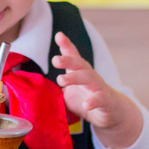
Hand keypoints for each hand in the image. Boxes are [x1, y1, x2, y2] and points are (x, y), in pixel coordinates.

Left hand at [52, 32, 142, 148]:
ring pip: (89, 78)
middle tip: (55, 60)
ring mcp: (99, 87)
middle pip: (80, 64)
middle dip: (68, 60)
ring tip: (61, 80)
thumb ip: (55, 90)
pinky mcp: (106, 101)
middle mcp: (90, 76)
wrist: (112, 113)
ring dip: (74, 78)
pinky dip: (93, 101)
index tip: (59, 35)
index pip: (73, 56)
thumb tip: (36, 90)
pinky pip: (100, 99)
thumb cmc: (88, 100)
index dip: (66, 45)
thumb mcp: (69, 94)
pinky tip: (86, 105)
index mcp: (80, 72)